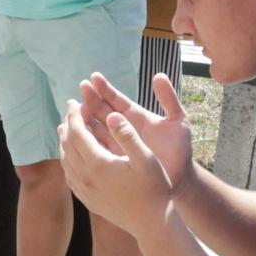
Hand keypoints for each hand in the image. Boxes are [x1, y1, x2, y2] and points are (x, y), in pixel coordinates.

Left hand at [57, 78, 179, 239]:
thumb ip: (128, 135)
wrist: (151, 224)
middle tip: (71, 110)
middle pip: (67, 144)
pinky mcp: (87, 200)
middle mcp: (85, 177)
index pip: (77, 132)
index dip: (74, 114)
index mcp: (98, 163)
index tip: (74, 101)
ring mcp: (84, 191)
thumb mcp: (146, 159)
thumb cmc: (154, 190)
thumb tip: (111, 115)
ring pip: (65, 160)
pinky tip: (72, 156)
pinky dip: (67, 160)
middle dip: (68, 124)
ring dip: (65, 141)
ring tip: (68, 129)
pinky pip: (70, 176)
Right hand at [76, 71, 193, 191]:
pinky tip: (74, 135)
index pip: (116, 99)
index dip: (105, 88)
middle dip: (91, 98)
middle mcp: (122, 128)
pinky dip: (84, 141)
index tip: (94, 77)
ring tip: (74, 109)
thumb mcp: (178, 121)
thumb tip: (159, 75)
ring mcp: (115, 144)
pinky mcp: (112, 161)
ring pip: (94, 128)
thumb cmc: (180, 150)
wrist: (179, 180)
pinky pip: (95, 149)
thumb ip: (169, 99)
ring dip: (84, 119)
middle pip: (101, 110)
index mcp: (135, 116)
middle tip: (82, 87)